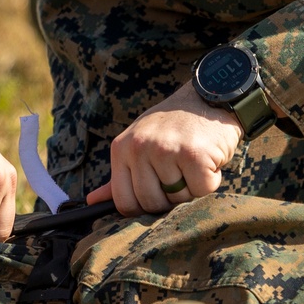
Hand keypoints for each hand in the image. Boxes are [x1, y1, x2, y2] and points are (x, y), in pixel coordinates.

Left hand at [85, 81, 242, 216]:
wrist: (209, 96)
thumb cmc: (173, 126)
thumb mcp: (140, 143)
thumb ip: (120, 176)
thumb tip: (92, 202)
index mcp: (122, 148)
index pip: (123, 202)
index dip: (144, 207)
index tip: (158, 193)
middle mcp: (139, 148)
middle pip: (152, 204)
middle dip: (171, 197)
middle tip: (180, 171)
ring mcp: (166, 150)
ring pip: (179, 199)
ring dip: (192, 187)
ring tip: (192, 160)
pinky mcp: (193, 154)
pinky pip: (202, 190)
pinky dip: (211, 179)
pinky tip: (208, 158)